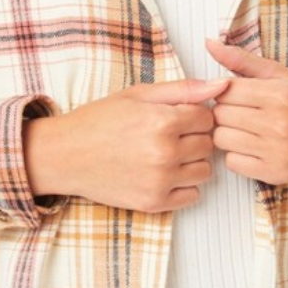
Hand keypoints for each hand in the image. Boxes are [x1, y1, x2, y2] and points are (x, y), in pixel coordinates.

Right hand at [24, 78, 229, 212]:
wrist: (65, 155)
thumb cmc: (99, 121)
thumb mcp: (138, 95)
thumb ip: (183, 89)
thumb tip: (222, 85)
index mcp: (162, 121)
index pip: (208, 118)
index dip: (194, 115)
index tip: (176, 117)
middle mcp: (165, 153)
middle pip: (208, 144)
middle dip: (194, 137)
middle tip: (167, 135)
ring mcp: (160, 181)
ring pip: (205, 171)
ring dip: (192, 162)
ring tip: (165, 154)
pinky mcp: (154, 203)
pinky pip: (192, 195)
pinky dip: (183, 185)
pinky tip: (163, 173)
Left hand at [204, 38, 287, 184]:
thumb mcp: (281, 75)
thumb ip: (243, 60)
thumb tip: (209, 43)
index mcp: (280, 94)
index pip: (225, 90)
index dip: (225, 91)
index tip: (236, 95)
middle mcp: (279, 122)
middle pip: (220, 115)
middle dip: (225, 112)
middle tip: (242, 113)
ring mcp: (277, 150)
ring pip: (221, 139)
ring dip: (228, 134)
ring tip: (246, 130)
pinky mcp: (275, 172)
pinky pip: (232, 163)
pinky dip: (237, 155)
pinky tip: (253, 147)